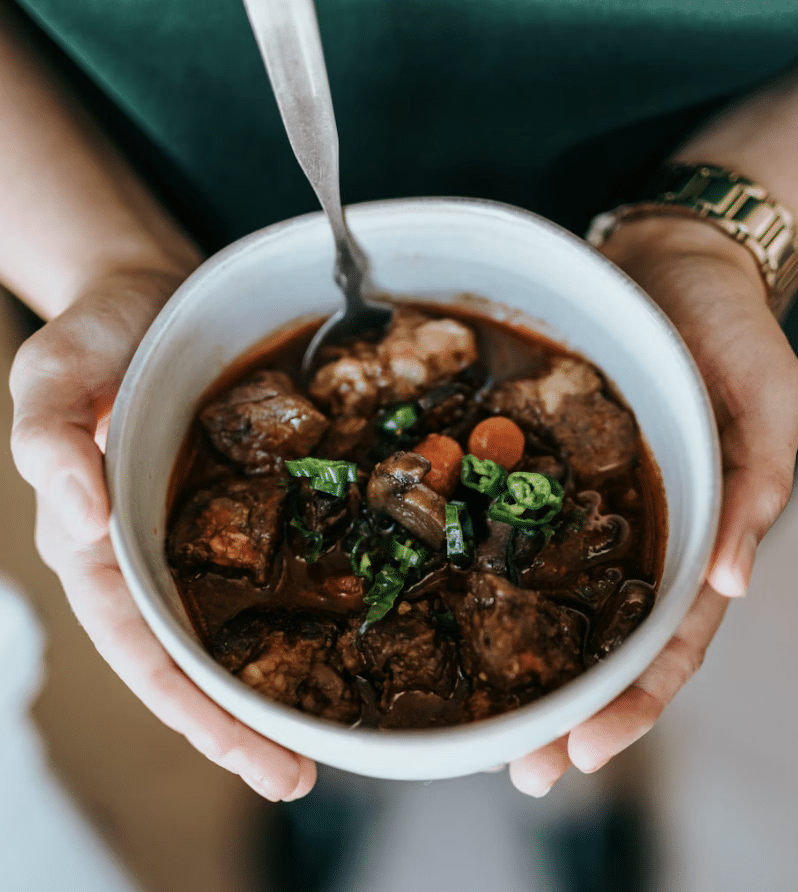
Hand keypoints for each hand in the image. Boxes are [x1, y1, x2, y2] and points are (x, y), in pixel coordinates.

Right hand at [9, 269, 315, 801]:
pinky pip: (263, 568)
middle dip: (238, 726)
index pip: (144, 651)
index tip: (257, 761)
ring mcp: (192, 535)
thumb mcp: (53, 373)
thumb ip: (49, 439)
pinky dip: (290, 612)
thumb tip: (82, 520)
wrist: (146, 295)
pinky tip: (339, 636)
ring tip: (327, 734)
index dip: (195, 714)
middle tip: (301, 776)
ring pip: (227, 629)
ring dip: (268, 686)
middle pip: (190, 661)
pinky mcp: (232, 506)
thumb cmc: (93, 336)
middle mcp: (146, 556)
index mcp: (97, 545)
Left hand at [509, 217, 797, 795]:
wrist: (671, 262)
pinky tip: (454, 607)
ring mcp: (593, 505)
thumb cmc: (732, 328)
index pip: (670, 640)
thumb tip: (732, 581)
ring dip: (530, 663)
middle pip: (608, 642)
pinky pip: (518, 529)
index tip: (584, 754)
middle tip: (520, 769)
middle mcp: (642, 533)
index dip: (633, 702)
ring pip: (561, 601)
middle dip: (570, 711)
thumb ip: (756, 485)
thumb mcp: (769, 398)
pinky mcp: (549, 466)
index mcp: (699, 530)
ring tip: (483, 723)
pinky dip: (493, 573)